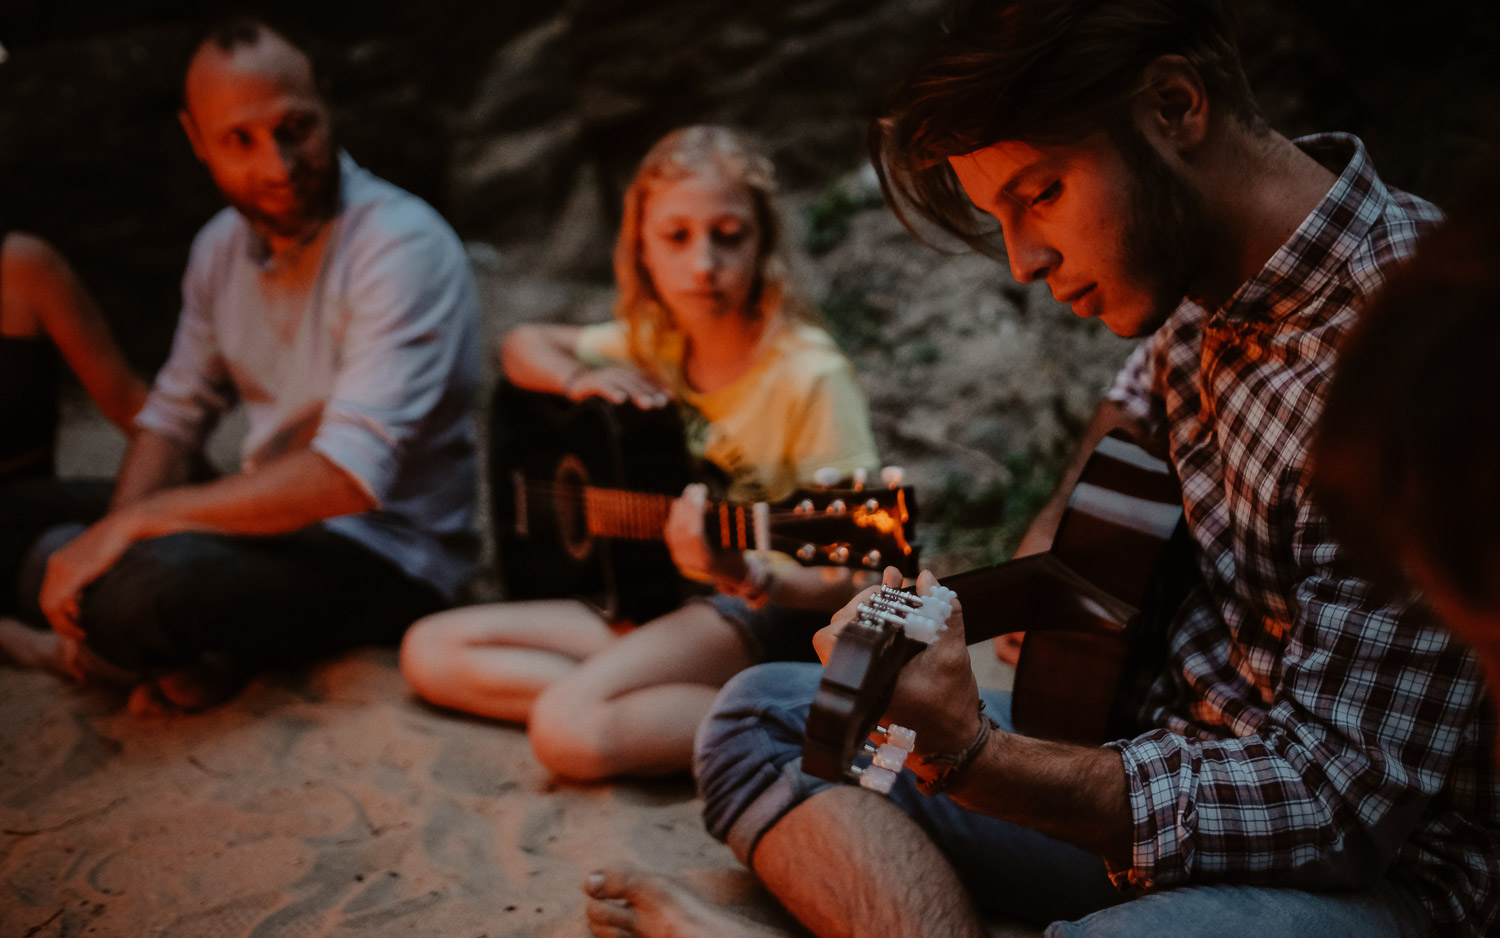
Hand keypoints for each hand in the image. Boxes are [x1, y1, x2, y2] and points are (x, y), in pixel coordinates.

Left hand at [39, 513, 138, 639]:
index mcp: (58, 562)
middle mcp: (55, 564)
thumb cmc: (117, 544)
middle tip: (77, 635)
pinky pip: (61, 601)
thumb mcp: (95, 564)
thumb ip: (84, 579)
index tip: (76, 624)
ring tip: (80, 634)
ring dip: (62, 624)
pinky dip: (67, 617)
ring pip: (50, 604)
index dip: (59, 614)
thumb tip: (79, 602)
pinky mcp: (74, 572)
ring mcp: (62, 568)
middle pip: (46, 602)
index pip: (49, 594)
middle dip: (59, 623)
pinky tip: (81, 625)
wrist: (124, 525)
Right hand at [566, 365, 670, 408]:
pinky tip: (621, 400)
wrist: (576, 381)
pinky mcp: (593, 384)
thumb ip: (634, 395)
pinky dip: (612, 392)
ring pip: (624, 385)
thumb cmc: (602, 390)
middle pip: (638, 383)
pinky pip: (604, 387)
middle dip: (651, 392)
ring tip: (649, 405)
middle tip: (662, 403)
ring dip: (637, 394)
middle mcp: (619, 373)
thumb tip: (655, 404)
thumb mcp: (620, 390)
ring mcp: (606, 377)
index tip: (670, 398)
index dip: (658, 387)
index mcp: (628, 375)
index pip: (646, 380)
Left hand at [665, 484, 745, 584]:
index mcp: (706, 560)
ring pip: (674, 528)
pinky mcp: (677, 553)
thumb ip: (727, 528)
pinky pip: (672, 531)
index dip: (696, 510)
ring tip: (690, 491)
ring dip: (681, 507)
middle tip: (695, 487)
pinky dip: (676, 516)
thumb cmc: (739, 555)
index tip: (702, 491)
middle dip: (688, 504)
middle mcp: (690, 561)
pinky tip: (682, 503)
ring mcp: (681, 558)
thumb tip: (718, 506)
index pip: (695, 531)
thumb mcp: (737, 542)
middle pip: (682, 528)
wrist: (731, 575)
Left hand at [813, 567, 982, 758]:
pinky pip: (866, 650)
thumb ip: (943, 613)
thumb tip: (928, 578)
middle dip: (864, 604)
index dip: (851, 609)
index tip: (881, 594)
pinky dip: (879, 629)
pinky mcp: (871, 685)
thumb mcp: (952, 654)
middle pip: (840, 633)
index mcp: (864, 680)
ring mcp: (861, 686)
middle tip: (891, 587)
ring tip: (895, 586)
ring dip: (872, 613)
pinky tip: (898, 610)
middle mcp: (856, 684)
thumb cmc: (950, 705)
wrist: (955, 744)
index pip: (830, 638)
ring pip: (853, 641)